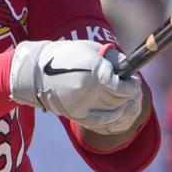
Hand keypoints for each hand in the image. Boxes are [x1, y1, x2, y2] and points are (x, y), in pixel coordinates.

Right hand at [10, 40, 143, 134]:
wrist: (36, 71)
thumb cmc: (66, 55)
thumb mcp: (91, 49)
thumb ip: (112, 59)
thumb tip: (129, 70)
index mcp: (92, 71)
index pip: (120, 86)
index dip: (131, 85)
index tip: (135, 81)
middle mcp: (87, 90)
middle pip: (117, 100)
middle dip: (129, 96)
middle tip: (133, 91)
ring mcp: (80, 105)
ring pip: (110, 113)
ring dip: (123, 108)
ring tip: (127, 102)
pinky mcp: (74, 115)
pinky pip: (99, 122)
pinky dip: (111, 119)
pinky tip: (116, 113)